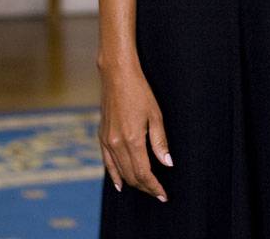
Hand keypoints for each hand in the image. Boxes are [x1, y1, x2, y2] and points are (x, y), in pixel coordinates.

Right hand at [97, 60, 173, 199]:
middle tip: (158, 192)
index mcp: (132, 139)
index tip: (163, 194)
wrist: (117, 75)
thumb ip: (160, 141)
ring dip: (132, 183)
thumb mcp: (155, 114)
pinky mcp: (101, 137)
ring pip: (120, 172)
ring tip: (145, 188)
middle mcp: (117, 144)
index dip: (154, 186)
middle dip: (145, 187)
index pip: (144, 173)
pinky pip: (107, 163)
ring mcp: (107, 141)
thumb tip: (168, 163)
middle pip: (132, 176)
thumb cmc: (139, 91)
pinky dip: (114, 175)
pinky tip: (119, 184)